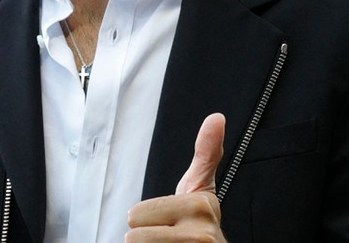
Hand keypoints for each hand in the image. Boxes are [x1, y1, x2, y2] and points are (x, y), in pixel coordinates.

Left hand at [126, 113, 226, 241]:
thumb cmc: (200, 222)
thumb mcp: (201, 186)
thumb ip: (206, 152)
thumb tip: (216, 118)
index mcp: (199, 208)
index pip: (135, 215)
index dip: (148, 217)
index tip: (170, 219)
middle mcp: (199, 237)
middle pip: (132, 236)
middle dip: (147, 235)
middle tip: (167, 235)